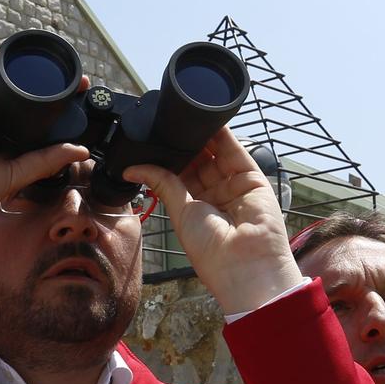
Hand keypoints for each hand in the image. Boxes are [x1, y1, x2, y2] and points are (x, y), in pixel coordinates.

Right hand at [0, 50, 89, 237]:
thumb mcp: (14, 175)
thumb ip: (45, 161)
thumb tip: (79, 150)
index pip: (25, 114)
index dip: (49, 105)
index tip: (76, 99)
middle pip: (18, 94)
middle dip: (45, 85)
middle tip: (77, 81)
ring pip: (4, 79)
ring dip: (29, 68)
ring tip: (59, 63)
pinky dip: (0, 58)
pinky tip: (18, 49)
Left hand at [123, 129, 300, 313]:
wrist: (243, 264)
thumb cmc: (213, 251)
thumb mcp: (179, 212)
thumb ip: (162, 182)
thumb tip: (132, 169)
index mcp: (196, 207)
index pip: (182, 174)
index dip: (170, 158)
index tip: (153, 141)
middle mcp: (216, 195)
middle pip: (199, 160)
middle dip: (185, 145)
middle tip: (166, 127)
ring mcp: (235, 185)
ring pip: (216, 151)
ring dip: (201, 135)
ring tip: (183, 120)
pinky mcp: (252, 177)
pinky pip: (235, 149)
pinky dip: (222, 133)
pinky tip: (207, 119)